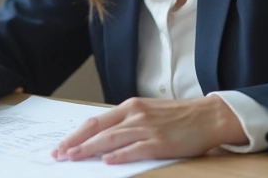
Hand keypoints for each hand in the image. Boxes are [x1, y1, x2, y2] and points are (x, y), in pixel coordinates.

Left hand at [51, 95, 246, 163]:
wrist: (209, 116)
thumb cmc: (179, 117)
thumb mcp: (148, 112)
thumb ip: (127, 123)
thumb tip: (103, 139)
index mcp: (130, 106)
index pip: (95, 121)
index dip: (76, 134)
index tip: (61, 146)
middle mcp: (135, 114)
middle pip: (98, 129)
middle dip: (75, 143)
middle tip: (59, 154)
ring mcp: (147, 128)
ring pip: (111, 139)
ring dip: (89, 149)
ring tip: (73, 157)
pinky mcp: (160, 142)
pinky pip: (135, 149)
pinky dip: (119, 155)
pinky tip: (107, 161)